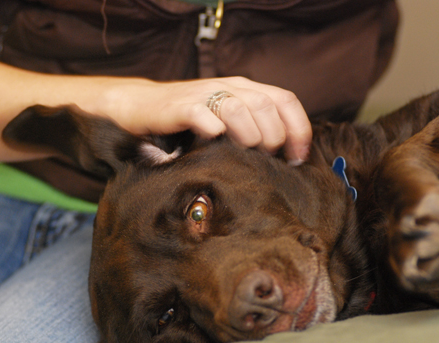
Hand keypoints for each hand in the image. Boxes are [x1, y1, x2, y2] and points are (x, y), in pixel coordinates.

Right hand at [94, 76, 311, 163]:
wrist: (140, 107)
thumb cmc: (188, 121)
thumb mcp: (227, 122)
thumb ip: (254, 129)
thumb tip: (287, 159)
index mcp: (245, 89)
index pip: (286, 100)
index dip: (298, 129)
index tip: (298, 159)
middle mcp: (228, 87)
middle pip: (267, 106)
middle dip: (273, 138)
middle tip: (265, 160)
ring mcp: (204, 94)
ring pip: (240, 108)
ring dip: (249, 136)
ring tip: (243, 154)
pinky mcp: (180, 107)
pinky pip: (205, 115)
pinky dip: (215, 131)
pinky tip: (214, 144)